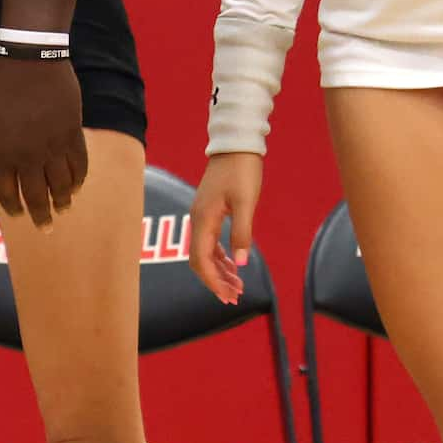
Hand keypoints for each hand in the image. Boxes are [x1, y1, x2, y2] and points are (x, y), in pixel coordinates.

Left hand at [0, 59, 85, 228]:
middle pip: (37, 195)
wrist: (32, 60)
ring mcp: (53, 146)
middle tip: (45, 228)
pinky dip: (79, 179)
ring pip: (61, 184)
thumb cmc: (2, 85)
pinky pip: (79, 164)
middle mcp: (28, 155)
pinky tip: (78, 186)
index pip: (7, 191)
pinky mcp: (73, 133)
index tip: (18, 215)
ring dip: (63, 201)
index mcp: (3, 152)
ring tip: (64, 209)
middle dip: (41, 215)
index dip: (13, 207)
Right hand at [188, 152, 260, 305]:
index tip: (228, 296)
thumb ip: (242, 232)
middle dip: (215, 281)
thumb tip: (241, 263)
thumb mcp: (246, 202)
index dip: (213, 281)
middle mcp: (197, 220)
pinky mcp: (208, 211)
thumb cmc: (242, 171)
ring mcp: (201, 216)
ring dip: (219, 271)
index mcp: (203, 219)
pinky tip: (233, 264)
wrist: (235, 144)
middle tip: (234, 297)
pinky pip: (208, 242)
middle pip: (199, 260)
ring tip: (237, 285)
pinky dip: (219, 257)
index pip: (201, 260)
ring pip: (204, 252)